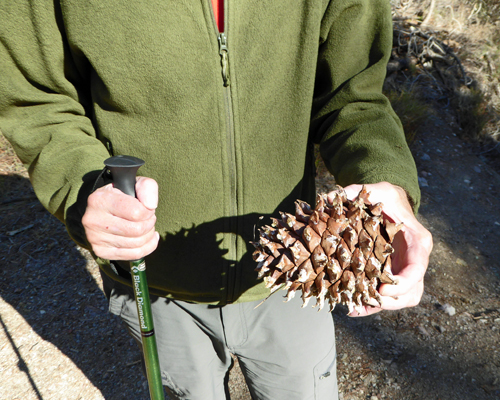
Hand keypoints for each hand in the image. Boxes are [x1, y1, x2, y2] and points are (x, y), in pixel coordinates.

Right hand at [82, 177, 159, 259]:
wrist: (105, 209)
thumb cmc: (123, 195)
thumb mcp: (135, 184)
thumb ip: (147, 188)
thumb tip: (151, 206)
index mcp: (99, 200)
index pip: (136, 212)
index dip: (148, 211)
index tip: (147, 208)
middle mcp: (93, 220)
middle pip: (136, 230)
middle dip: (149, 224)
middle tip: (149, 218)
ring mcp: (95, 238)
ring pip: (136, 244)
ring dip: (148, 235)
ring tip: (146, 226)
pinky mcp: (101, 251)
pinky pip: (133, 255)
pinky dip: (148, 247)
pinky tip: (149, 238)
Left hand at [329, 182, 432, 316]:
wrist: (391, 203)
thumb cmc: (386, 197)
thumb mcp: (376, 189)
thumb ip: (356, 191)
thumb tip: (330, 196)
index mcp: (417, 240)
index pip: (417, 268)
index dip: (403, 283)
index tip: (382, 290)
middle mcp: (415, 259)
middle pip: (412, 291)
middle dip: (391, 301)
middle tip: (367, 300)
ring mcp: (405, 269)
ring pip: (403, 298)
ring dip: (382, 306)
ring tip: (356, 307)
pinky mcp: (394, 274)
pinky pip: (389, 296)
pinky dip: (373, 305)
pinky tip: (354, 308)